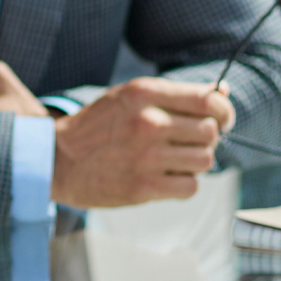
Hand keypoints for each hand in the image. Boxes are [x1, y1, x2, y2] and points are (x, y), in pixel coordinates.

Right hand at [50, 78, 234, 208]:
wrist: (56, 160)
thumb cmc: (96, 127)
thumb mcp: (129, 97)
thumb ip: (174, 95)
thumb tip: (223, 93)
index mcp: (143, 94)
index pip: (208, 101)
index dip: (224, 111)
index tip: (221, 120)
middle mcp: (147, 122)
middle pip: (210, 131)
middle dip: (206, 138)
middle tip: (188, 142)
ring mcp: (146, 156)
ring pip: (205, 160)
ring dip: (195, 162)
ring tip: (173, 160)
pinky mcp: (143, 186)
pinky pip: (190, 187)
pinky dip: (184, 184)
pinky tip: (166, 178)